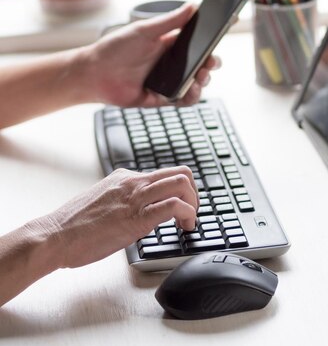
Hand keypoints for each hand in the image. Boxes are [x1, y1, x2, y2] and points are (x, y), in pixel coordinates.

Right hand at [39, 166, 198, 268]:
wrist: (54, 236)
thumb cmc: (74, 226)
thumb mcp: (103, 201)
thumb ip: (122, 200)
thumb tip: (138, 210)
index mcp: (124, 177)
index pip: (163, 174)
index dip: (178, 190)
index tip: (180, 206)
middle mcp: (133, 182)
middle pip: (180, 172)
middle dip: (193, 193)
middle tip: (190, 212)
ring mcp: (136, 198)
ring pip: (181, 183)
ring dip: (194, 203)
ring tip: (188, 222)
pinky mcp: (137, 217)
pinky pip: (173, 206)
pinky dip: (188, 214)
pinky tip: (183, 228)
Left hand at [84, 3, 220, 107]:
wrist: (94, 73)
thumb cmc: (115, 48)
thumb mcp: (144, 30)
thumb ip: (169, 21)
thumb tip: (192, 6)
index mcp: (168, 44)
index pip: (196, 43)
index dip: (209, 44)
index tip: (219, 42)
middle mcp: (170, 63)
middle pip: (199, 65)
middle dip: (210, 65)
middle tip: (210, 63)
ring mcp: (166, 81)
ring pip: (194, 84)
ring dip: (202, 82)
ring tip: (199, 78)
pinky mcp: (160, 98)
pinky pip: (181, 100)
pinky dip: (189, 98)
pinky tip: (189, 92)